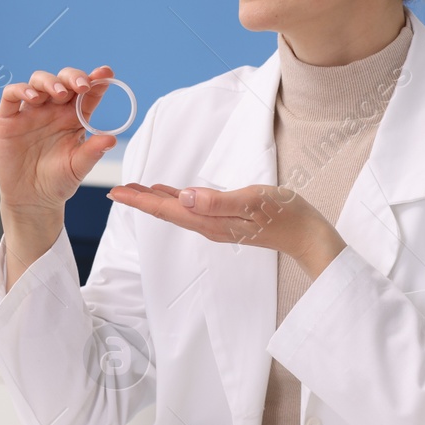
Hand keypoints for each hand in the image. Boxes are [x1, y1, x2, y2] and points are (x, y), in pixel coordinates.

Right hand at [0, 65, 120, 215]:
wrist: (31, 199)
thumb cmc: (57, 182)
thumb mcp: (78, 168)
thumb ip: (92, 152)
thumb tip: (111, 139)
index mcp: (74, 117)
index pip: (87, 92)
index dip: (97, 79)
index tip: (106, 73)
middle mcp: (54, 110)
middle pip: (63, 80)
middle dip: (73, 77)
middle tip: (82, 86)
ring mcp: (31, 112)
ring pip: (39, 81)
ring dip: (50, 81)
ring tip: (59, 93)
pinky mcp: (9, 118)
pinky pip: (12, 95)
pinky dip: (21, 90)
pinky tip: (33, 97)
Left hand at [107, 182, 345, 278]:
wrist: (309, 236)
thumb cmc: (285, 215)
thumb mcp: (253, 201)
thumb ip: (218, 201)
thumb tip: (184, 196)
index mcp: (210, 222)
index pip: (167, 210)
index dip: (140, 200)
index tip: (116, 192)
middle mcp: (208, 226)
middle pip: (166, 212)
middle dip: (140, 200)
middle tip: (115, 189)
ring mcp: (217, 224)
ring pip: (177, 210)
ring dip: (154, 199)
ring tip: (134, 189)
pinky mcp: (226, 219)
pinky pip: (192, 209)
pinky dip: (175, 199)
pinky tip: (171, 192)